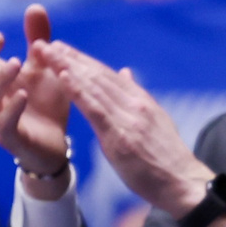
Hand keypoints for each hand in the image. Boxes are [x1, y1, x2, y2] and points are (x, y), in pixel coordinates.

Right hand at [0, 6, 71, 183]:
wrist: (55, 145)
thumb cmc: (43, 104)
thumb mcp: (44, 68)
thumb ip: (38, 40)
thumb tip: (34, 6)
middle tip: (0, 37)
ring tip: (16, 62)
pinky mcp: (11, 139)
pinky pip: (5, 124)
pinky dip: (12, 108)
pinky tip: (23, 94)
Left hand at [32, 41, 210, 218]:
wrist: (182, 183)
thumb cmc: (166, 157)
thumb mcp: (154, 120)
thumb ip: (135, 96)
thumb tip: (125, 72)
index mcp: (140, 100)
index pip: (106, 75)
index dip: (81, 60)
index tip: (61, 47)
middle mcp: (134, 103)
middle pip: (96, 75)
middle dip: (68, 57)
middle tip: (43, 43)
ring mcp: (128, 118)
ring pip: (92, 86)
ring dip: (66, 67)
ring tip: (46, 53)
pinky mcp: (120, 135)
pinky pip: (94, 109)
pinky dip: (77, 90)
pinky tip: (62, 76)